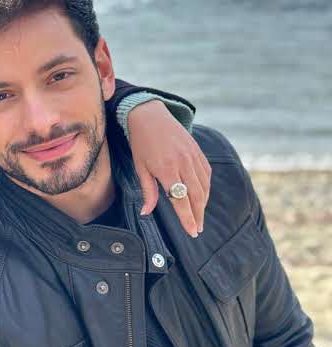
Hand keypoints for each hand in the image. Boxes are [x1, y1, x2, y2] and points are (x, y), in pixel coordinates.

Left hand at [127, 100, 210, 236]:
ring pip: (204, 186)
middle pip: (196, 196)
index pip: (180, 200)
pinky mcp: (198, 151)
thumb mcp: (140, 167)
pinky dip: (206, 187)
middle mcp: (183, 163)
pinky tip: (202, 197)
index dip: (187, 218)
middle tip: (197, 230)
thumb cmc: (141, 143)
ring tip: (199, 217)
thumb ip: (148, 191)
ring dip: (203, 204)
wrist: (149, 115)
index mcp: (166, 169)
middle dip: (198, 215)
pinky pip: (207, 173)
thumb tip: (146, 213)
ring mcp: (193, 156)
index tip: (192, 232)